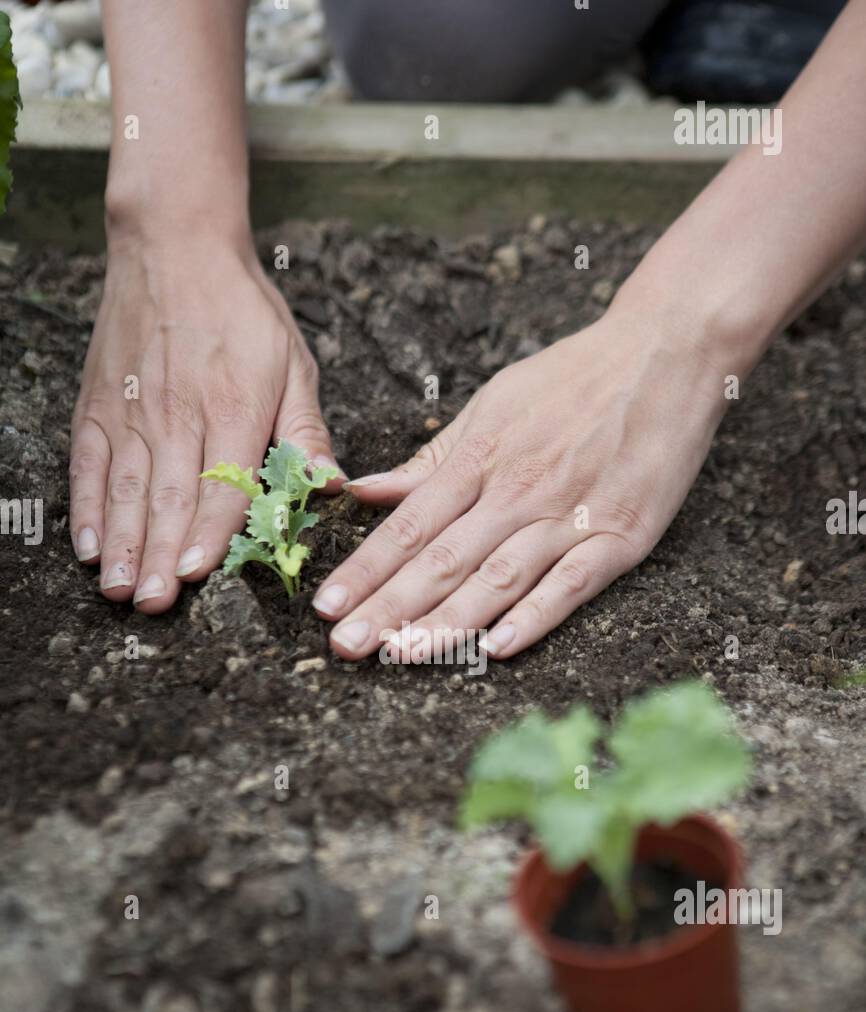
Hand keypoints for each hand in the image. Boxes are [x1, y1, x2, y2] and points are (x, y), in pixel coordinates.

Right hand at [70, 233, 341, 611]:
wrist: (176, 244)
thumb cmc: (244, 310)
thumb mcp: (294, 363)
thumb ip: (306, 430)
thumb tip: (330, 483)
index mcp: (235, 408)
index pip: (221, 484)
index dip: (206, 532)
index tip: (193, 573)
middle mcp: (179, 413)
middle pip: (167, 498)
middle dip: (158, 555)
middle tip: (153, 603)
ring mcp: (133, 410)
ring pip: (125, 488)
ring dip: (120, 544)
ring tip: (118, 590)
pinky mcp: (99, 404)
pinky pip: (88, 464)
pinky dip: (86, 507)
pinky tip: (88, 547)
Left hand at [313, 304, 730, 659]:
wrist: (664, 352)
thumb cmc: (573, 379)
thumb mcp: (491, 406)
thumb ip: (430, 460)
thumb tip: (363, 490)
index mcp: (480, 460)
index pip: (410, 525)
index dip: (366, 568)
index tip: (326, 605)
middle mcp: (516, 491)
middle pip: (442, 559)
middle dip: (388, 606)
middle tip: (346, 646)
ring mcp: (568, 516)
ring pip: (497, 578)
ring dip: (447, 621)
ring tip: (401, 655)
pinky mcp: (620, 535)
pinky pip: (572, 583)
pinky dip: (536, 615)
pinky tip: (499, 646)